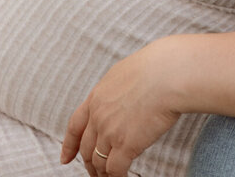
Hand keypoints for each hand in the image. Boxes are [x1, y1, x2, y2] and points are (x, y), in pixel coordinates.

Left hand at [59, 39, 182, 176]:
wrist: (167, 74)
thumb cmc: (157, 67)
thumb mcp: (125, 73)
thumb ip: (117, 90)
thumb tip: (122, 97)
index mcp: (97, 97)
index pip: (76, 126)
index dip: (69, 145)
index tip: (66, 158)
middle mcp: (98, 116)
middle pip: (87, 148)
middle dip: (89, 164)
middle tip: (95, 173)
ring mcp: (110, 132)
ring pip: (99, 162)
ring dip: (102, 174)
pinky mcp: (126, 145)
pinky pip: (116, 169)